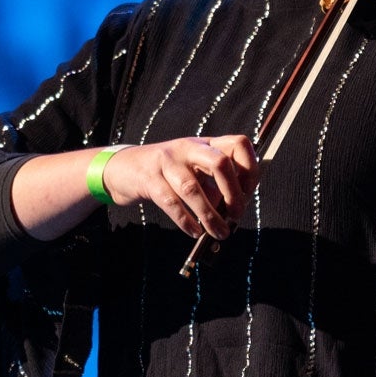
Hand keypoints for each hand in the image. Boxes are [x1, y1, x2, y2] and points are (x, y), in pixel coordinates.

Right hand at [101, 135, 258, 240]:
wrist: (125, 168)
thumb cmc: (168, 173)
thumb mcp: (194, 169)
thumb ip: (215, 186)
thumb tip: (234, 211)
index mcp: (205, 143)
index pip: (238, 144)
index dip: (250, 169)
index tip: (248, 192)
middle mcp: (188, 148)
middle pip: (220, 163)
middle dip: (233, 193)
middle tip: (237, 214)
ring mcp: (167, 162)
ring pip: (193, 189)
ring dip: (210, 216)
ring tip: (219, 233)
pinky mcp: (150, 179)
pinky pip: (171, 203)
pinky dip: (186, 221)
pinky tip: (195, 232)